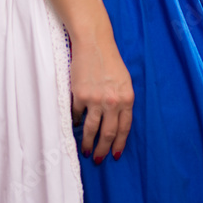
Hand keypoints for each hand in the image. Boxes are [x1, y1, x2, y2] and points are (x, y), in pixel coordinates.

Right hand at [70, 35, 133, 162]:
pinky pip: (77, 116)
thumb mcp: (124, 81)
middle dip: (103, 150)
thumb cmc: (110, 61)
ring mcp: (96, 100)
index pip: (124, 128)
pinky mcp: (80, 96)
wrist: (94, 43)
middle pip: (108, 134)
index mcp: (127, 98)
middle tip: (98, 159)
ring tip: (85, 150)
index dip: (119, 144)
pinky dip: (75, 122)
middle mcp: (113, 102)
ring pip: (91, 130)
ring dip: (87, 143)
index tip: (114, 155)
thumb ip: (122, 101)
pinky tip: (75, 126)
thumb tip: (115, 122)